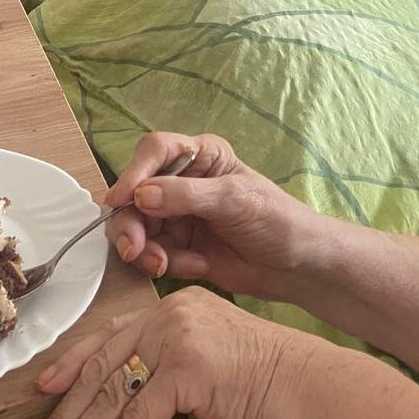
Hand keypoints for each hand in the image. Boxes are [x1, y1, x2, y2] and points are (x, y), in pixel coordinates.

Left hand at [20, 286, 317, 418]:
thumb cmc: (259, 377)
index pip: (109, 334)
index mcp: (173, 307)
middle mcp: (170, 316)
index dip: (72, 364)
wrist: (300, 384)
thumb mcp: (204, 355)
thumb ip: (165, 361)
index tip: (44, 389)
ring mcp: (178, 340)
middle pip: (102, 368)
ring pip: (112, 395)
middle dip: (64, 416)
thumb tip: (122, 392)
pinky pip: (137, 417)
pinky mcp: (187, 371)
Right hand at [104, 131, 320, 298]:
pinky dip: (166, 264)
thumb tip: (139, 195)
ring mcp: (177, 215)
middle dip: (131, 223)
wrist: (296, 266)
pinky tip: (197, 267)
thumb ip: (186, 196)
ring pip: (136, 227)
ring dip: (145, 249)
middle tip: (135, 249)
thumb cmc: (276, 220)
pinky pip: (151, 253)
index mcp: (201, 156)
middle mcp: (183, 182)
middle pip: (134, 193)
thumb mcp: (234, 200)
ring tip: (165, 265)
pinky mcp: (177, 247)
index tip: (121, 199)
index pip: (155, 151)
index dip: (134, 172)